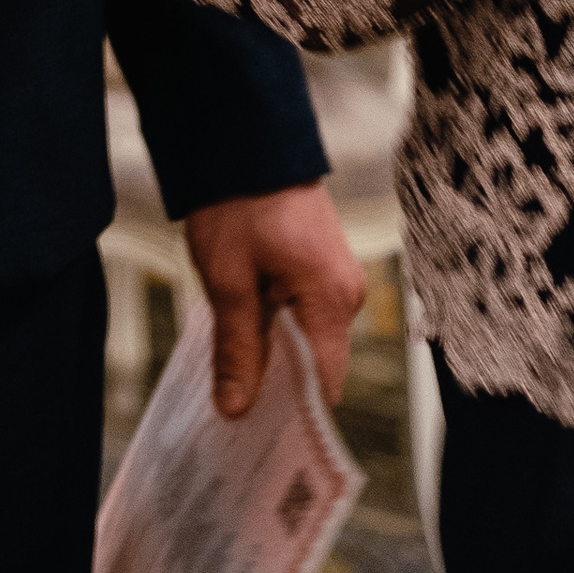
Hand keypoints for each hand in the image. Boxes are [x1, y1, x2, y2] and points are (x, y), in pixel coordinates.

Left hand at [183, 182, 366, 418]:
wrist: (242, 133)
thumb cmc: (237, 200)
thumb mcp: (228, 279)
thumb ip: (237, 348)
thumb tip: (238, 410)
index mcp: (331, 299)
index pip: (323, 384)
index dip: (293, 415)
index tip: (259, 439)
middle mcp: (345, 293)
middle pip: (316, 364)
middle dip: (278, 388)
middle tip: (233, 411)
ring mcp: (335, 276)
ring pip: (306, 338)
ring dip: (273, 354)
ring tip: (230, 373)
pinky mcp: (320, 263)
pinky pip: (302, 312)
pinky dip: (275, 326)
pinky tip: (241, 333)